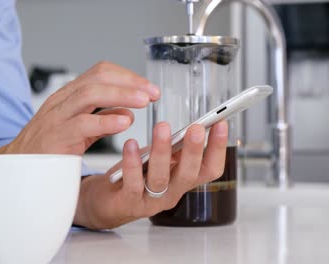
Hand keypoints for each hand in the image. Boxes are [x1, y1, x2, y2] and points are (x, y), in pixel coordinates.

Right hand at [0, 61, 159, 154]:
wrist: (19, 168)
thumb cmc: (49, 147)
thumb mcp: (80, 129)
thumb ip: (103, 119)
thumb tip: (128, 112)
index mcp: (70, 95)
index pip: (101, 73)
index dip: (128, 77)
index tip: (148, 89)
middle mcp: (63, 100)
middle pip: (98, 78)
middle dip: (130, 82)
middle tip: (152, 93)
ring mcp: (58, 117)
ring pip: (90, 94)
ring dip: (121, 95)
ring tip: (143, 101)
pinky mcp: (56, 137)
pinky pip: (82, 124)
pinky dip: (106, 121)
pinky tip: (124, 122)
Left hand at [73, 121, 227, 228]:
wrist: (107, 201)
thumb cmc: (136, 175)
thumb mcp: (160, 160)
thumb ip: (175, 148)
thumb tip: (191, 126)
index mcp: (183, 181)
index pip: (210, 170)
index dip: (218, 149)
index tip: (221, 124)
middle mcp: (171, 194)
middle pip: (189, 175)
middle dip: (194, 151)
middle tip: (197, 128)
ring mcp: (150, 201)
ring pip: (160, 178)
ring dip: (162, 152)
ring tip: (162, 127)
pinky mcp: (128, 202)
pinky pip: (132, 182)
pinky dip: (132, 163)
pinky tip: (131, 143)